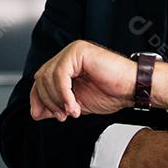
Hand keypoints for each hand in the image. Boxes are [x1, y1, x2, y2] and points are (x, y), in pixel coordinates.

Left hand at [31, 40, 165, 120]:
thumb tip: (35, 112)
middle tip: (62, 115)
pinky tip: (73, 105)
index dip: (40, 100)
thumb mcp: (76, 103)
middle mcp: (67, 55)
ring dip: (57, 99)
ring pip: (48, 76)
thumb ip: (55, 105)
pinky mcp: (78, 51)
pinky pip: (60, 74)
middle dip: (48, 101)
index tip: (50, 116)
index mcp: (65, 65)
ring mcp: (72, 51)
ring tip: (71, 111)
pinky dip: (63, 94)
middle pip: (41, 78)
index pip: (41, 81)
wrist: (132, 88)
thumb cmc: (111, 92)